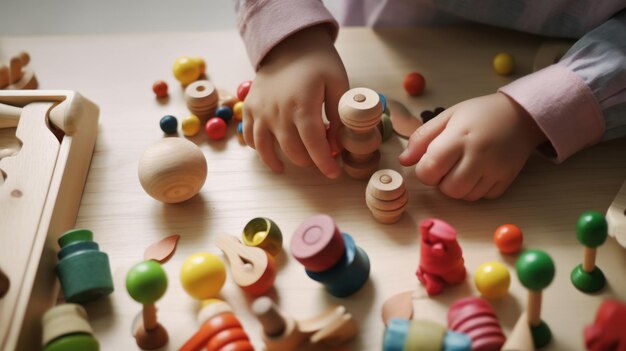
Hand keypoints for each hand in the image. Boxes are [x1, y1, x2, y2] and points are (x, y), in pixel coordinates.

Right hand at [243, 25, 348, 177]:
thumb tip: (336, 144)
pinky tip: (269, 152)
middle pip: (292, 150)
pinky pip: (249, 136)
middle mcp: (278, 111)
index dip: (324, 162)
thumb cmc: (318, 62)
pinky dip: (257, 148)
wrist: (289, 42)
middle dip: (307, 161)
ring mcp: (260, 110)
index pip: (314, 144)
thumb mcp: (338, 83)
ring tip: (287, 167)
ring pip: (265, 148)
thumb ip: (338, 116)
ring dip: (278, 161)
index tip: (333, 174)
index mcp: (303, 104)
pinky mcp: (250, 107)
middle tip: (317, 161)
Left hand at [399, 93, 545, 200]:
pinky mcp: (507, 179)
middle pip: (448, 189)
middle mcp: (479, 155)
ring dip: (457, 187)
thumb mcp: (447, 116)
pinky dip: (475, 190)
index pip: (430, 169)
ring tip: (462, 168)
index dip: (424, 170)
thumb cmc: (479, 114)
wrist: (520, 115)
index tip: (430, 161)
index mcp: (459, 137)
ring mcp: (495, 169)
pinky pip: (483, 197)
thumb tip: (404, 161)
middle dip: (441, 182)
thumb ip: (422, 138)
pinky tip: (478, 173)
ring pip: (465, 197)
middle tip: (447, 166)